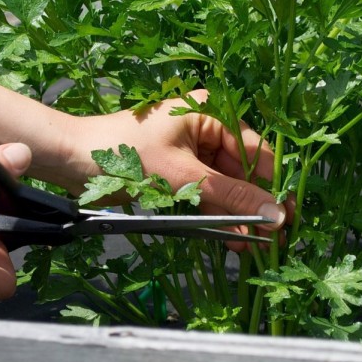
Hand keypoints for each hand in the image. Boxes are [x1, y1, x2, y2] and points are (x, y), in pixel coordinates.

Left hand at [62, 90, 286, 250]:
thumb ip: (232, 195)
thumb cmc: (126, 155)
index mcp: (211, 113)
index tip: (289, 219)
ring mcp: (193, 150)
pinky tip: (232, 238)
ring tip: (255, 248)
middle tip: (275, 242)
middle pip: (243, 171)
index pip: (256, 152)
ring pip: (225, 185)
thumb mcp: (184, 176)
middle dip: (255, 206)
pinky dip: (216, 214)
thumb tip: (277, 215)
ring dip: (238, 215)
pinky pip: (206, 192)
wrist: (72, 159)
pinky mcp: (179, 170)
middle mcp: (207, 127)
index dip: (274, 186)